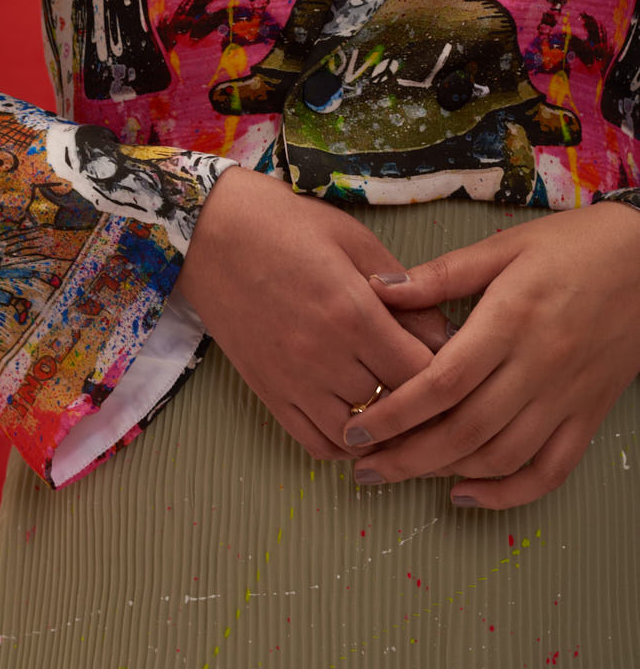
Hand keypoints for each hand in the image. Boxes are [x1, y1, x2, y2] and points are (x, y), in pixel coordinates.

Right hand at [176, 167, 453, 460]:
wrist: (208, 231)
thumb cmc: (284, 224)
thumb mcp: (353, 240)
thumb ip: (404, 291)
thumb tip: (447, 336)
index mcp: (352, 313)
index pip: (423, 373)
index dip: (448, 373)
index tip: (460, 362)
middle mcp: (324, 356)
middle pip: (397, 408)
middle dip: (424, 400)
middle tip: (440, 388)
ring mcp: (293, 381)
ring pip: (360, 436)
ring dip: (386, 427)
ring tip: (402, 407)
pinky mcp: (268, 393)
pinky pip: (316, 444)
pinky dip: (346, 443)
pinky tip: (359, 420)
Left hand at [343, 204, 639, 508]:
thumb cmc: (573, 247)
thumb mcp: (504, 246)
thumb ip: (441, 274)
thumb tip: (379, 287)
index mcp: (511, 321)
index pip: (442, 382)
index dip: (395, 412)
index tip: (357, 427)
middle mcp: (539, 367)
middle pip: (465, 430)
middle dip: (406, 456)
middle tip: (364, 466)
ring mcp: (566, 398)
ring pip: (500, 456)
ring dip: (445, 474)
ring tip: (400, 474)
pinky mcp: (588, 415)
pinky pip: (549, 470)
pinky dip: (507, 493)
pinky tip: (467, 493)